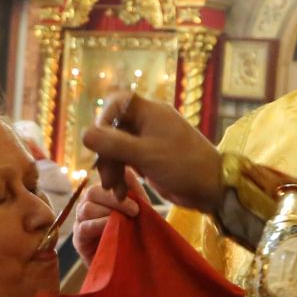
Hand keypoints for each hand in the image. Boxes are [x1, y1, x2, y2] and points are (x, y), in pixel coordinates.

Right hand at [71, 167, 143, 261]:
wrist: (133, 262)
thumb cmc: (136, 232)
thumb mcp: (140, 208)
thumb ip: (133, 189)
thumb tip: (127, 170)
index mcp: (101, 194)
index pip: (102, 180)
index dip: (118, 184)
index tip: (137, 196)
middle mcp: (88, 205)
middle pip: (92, 192)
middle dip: (114, 199)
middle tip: (135, 210)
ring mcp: (81, 221)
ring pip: (86, 208)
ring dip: (108, 212)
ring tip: (126, 220)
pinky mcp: (79, 239)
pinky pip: (84, 227)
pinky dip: (98, 224)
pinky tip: (112, 227)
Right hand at [80, 92, 222, 210]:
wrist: (213, 188)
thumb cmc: (182, 166)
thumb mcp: (144, 155)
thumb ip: (113, 144)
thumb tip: (84, 134)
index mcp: (150, 111)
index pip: (116, 103)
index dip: (102, 120)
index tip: (98, 143)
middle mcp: (148, 122)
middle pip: (114, 129)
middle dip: (106, 154)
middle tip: (106, 179)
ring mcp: (150, 140)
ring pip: (118, 147)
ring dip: (112, 168)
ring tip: (114, 190)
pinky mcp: (151, 158)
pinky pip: (127, 160)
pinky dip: (122, 175)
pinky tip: (122, 193)